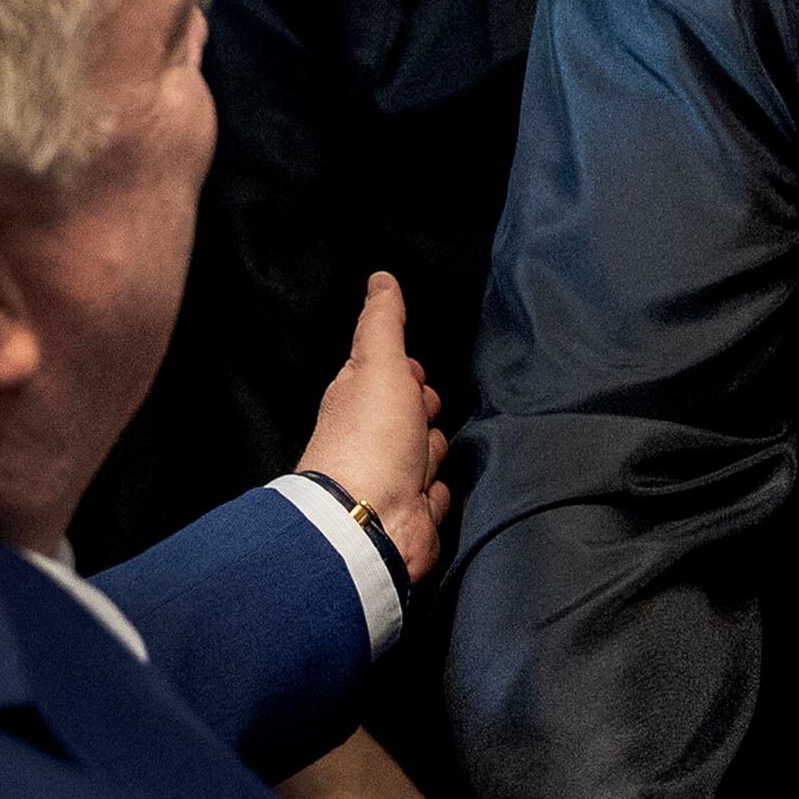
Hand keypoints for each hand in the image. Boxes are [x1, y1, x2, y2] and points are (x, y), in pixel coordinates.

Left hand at [297, 273, 449, 580]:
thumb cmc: (373, 437)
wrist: (372, 521)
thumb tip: (381, 278)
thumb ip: (384, 322)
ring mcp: (394, 476)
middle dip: (427, 416)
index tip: (410, 380)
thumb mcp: (379, 363)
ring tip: (417, 467)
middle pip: (420, 413)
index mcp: (360, 398)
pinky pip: (438, 494)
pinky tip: (426, 496)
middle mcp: (375, 437)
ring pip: (434, 452)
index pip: (396, 375)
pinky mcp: (414, 512)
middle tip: (416, 424)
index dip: (408, 375)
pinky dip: (436, 495)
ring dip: (434, 457)